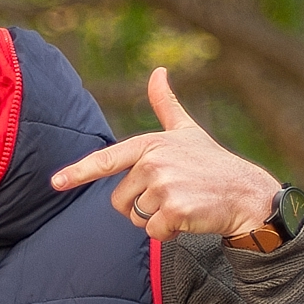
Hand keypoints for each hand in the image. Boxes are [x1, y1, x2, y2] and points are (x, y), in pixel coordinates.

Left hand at [50, 67, 279, 242]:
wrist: (247, 193)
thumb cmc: (213, 164)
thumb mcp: (187, 130)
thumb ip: (166, 104)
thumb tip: (158, 71)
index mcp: (150, 145)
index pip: (107, 160)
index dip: (78, 173)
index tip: (55, 183)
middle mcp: (154, 162)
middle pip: (120, 201)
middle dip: (141, 206)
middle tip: (172, 195)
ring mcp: (164, 186)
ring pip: (136, 218)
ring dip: (156, 220)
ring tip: (183, 204)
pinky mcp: (174, 210)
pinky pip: (153, 232)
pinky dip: (169, 233)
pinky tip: (189, 219)